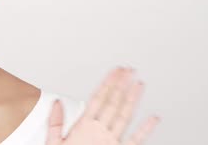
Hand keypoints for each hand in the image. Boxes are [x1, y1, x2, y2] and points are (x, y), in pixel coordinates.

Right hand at [45, 67, 159, 144]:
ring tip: (140, 84)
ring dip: (133, 99)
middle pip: (114, 102)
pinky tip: (155, 118)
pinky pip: (136, 140)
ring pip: (125, 116)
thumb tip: (57, 103)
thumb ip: (56, 122)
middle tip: (129, 70)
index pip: (99, 98)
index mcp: (84, 127)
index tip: (115, 71)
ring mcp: (112, 142)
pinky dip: (146, 129)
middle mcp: (101, 132)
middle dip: (122, 84)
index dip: (108, 82)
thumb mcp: (53, 143)